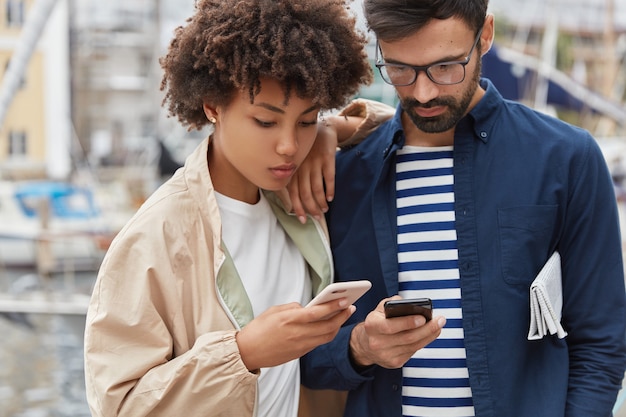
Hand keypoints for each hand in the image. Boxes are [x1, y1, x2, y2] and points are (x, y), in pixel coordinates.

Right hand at [236, 299, 355, 370]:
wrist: (247, 352)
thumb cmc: (258, 329)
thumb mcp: (274, 311)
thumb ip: (292, 308)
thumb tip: (306, 307)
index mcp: (290, 320)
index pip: (318, 312)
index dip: (334, 306)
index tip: (345, 299)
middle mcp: (297, 334)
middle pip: (328, 326)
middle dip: (342, 316)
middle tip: (350, 307)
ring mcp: (300, 346)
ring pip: (326, 337)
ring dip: (337, 326)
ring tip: (343, 316)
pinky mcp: (299, 354)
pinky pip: (318, 343)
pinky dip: (327, 334)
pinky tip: (330, 326)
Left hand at [288, 121, 337, 223]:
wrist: (324, 129)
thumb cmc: (309, 150)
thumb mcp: (298, 161)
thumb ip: (295, 177)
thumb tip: (293, 201)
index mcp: (294, 169)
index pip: (293, 193)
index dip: (297, 207)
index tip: (301, 219)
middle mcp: (302, 166)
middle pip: (305, 193)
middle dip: (310, 208)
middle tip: (316, 217)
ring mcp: (314, 162)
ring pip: (317, 188)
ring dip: (320, 202)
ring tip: (324, 209)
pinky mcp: (327, 158)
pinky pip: (328, 178)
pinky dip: (329, 190)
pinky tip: (330, 198)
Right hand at [349, 297, 445, 368]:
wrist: (365, 344)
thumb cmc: (377, 323)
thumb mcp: (379, 309)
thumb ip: (393, 303)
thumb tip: (412, 305)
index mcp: (371, 326)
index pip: (390, 326)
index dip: (408, 322)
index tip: (423, 317)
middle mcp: (377, 343)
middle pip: (407, 338)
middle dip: (427, 329)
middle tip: (439, 320)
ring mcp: (386, 355)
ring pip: (413, 346)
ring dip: (429, 336)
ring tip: (438, 326)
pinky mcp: (394, 363)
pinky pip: (413, 352)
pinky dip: (423, 342)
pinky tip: (429, 335)